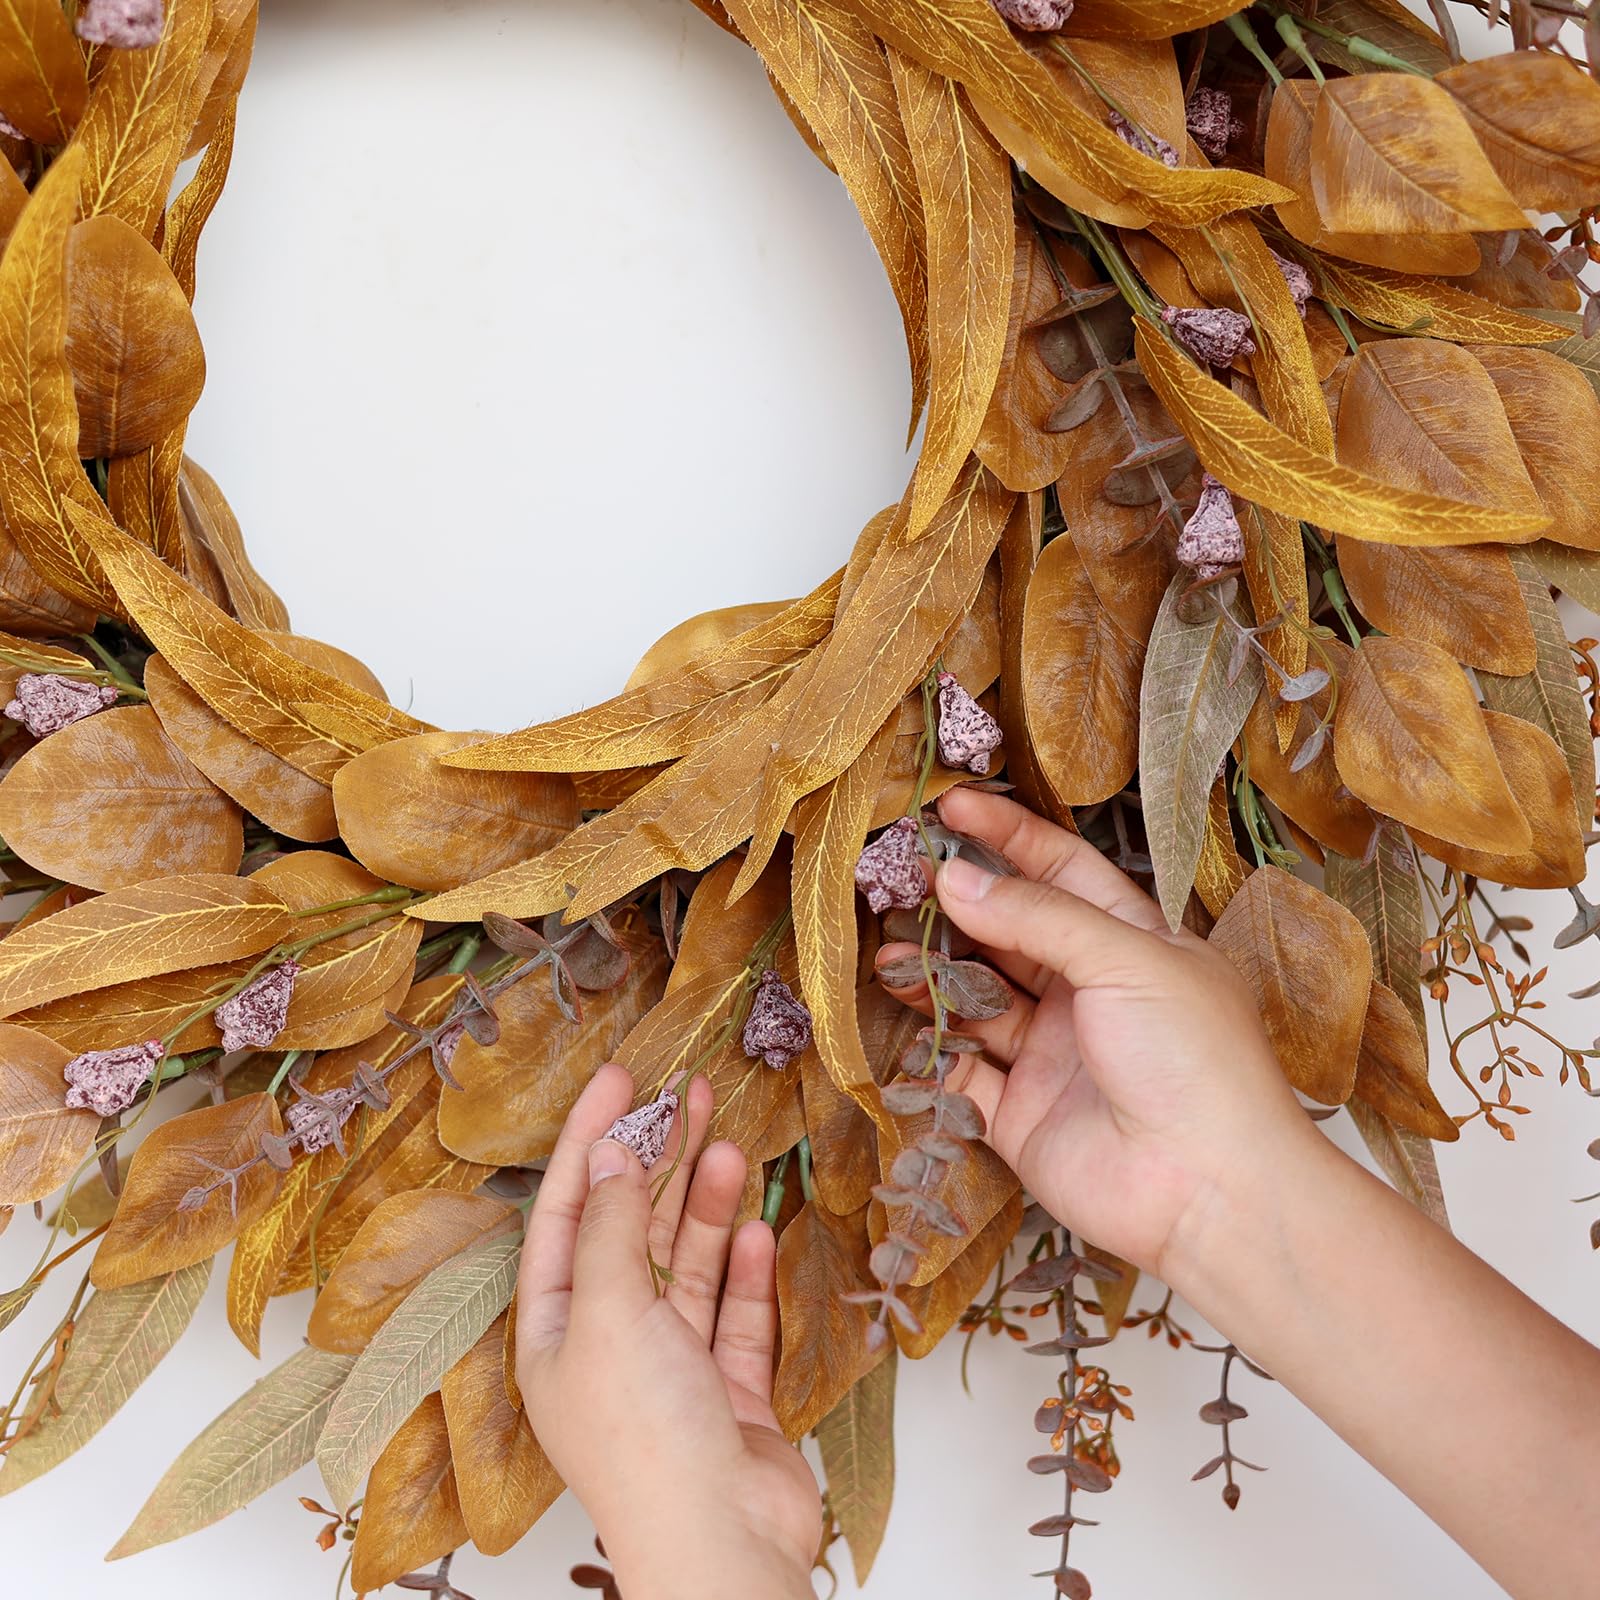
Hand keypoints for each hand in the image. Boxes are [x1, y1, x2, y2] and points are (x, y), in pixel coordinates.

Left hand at [515, 1064, 820, 1599]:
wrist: (721, 1542)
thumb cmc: (645, 1436)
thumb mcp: (609, 1312)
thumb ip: (612, 1227)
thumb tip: (607, 1153)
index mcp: (555, 1330)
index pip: (567, 1212)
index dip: (593, 1139)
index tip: (623, 1077)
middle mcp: (607, 1344)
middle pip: (634, 1231)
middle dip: (661, 1161)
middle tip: (692, 1093)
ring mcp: (671, 1369)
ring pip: (689, 1266)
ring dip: (710, 1207)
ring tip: (732, 1147)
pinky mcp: (727, 1393)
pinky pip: (734, 1315)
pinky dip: (747, 1272)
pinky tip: (762, 1227)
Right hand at [876, 786, 1315, 1280]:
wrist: (1208, 1188)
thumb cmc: (1193, 1058)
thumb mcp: (1126, 959)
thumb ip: (1036, 917)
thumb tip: (954, 878)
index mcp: (1130, 944)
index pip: (1061, 872)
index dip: (1008, 836)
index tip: (950, 805)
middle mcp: (1088, 994)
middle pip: (1009, 933)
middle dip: (956, 906)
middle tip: (896, 880)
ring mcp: (1052, 1055)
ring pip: (977, 998)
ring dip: (932, 974)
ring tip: (888, 953)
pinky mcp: (1020, 1115)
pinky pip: (962, 1071)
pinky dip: (929, 1047)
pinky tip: (900, 1017)